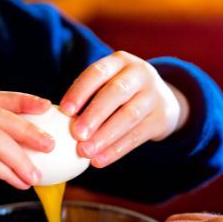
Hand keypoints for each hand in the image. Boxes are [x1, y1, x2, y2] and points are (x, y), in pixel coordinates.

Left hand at [59, 50, 188, 166]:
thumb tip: (59, 121)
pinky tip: (100, 160)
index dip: (80, 90)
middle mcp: (140, 73)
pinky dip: (117, 149)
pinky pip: (138, 135)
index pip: (98, 72)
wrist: (162, 99)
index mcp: (120, 61)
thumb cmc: (121, 93)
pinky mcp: (162, 117)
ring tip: (86, 152)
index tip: (64, 110)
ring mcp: (154, 94)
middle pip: (116, 92)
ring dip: (105, 136)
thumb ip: (88, 96)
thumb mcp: (109, 83)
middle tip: (76, 134)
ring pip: (129, 115)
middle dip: (94, 114)